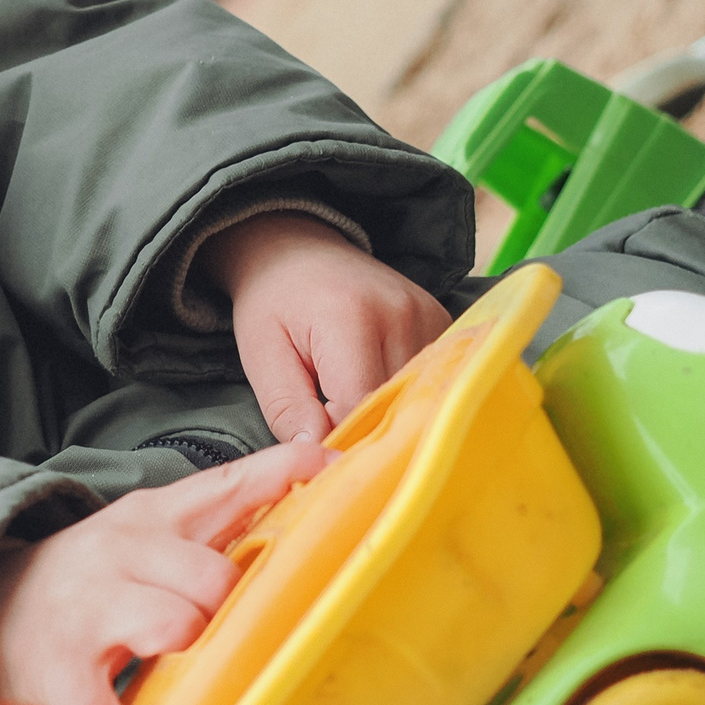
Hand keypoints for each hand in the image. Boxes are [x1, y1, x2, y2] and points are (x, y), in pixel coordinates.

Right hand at [0, 441, 330, 704]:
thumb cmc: (97, 580)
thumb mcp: (153, 535)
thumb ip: (225, 519)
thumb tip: (320, 486)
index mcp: (154, 517)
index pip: (225, 485)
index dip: (280, 475)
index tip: (330, 468)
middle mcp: (123, 552)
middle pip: (214, 576)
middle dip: (232, 612)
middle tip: (224, 635)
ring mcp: (88, 609)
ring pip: (173, 626)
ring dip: (190, 660)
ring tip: (182, 678)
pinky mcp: (58, 668)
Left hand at [201, 213, 449, 443]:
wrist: (297, 250)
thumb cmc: (273, 305)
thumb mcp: (262, 356)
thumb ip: (288, 409)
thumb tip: (319, 454)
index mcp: (350, 318)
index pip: (360, 406)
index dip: (338, 435)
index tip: (317, 441)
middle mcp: (401, 314)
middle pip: (394, 404)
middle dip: (364, 426)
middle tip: (330, 422)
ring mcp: (428, 314)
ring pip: (417, 395)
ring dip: (387, 409)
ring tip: (349, 395)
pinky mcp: (442, 320)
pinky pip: (431, 377)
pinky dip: (405, 391)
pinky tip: (376, 382)